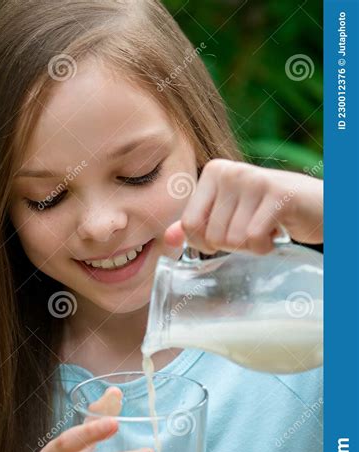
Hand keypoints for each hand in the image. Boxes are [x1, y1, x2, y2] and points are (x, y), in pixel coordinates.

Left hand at [164, 159, 322, 254]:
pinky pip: (254, 239)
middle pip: (212, 236)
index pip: (189, 224)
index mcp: (213, 172)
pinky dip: (264, 247)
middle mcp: (230, 171)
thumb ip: (196, 226)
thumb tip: (168, 239)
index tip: (227, 233)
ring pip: (233, 240)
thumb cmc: (267, 213)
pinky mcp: (277, 194)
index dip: (205, 242)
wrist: (316, 206)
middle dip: (233, 245)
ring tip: (265, 227)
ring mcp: (254, 180)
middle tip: (252, 229)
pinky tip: (275, 231)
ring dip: (251, 246)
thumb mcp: (228, 216)